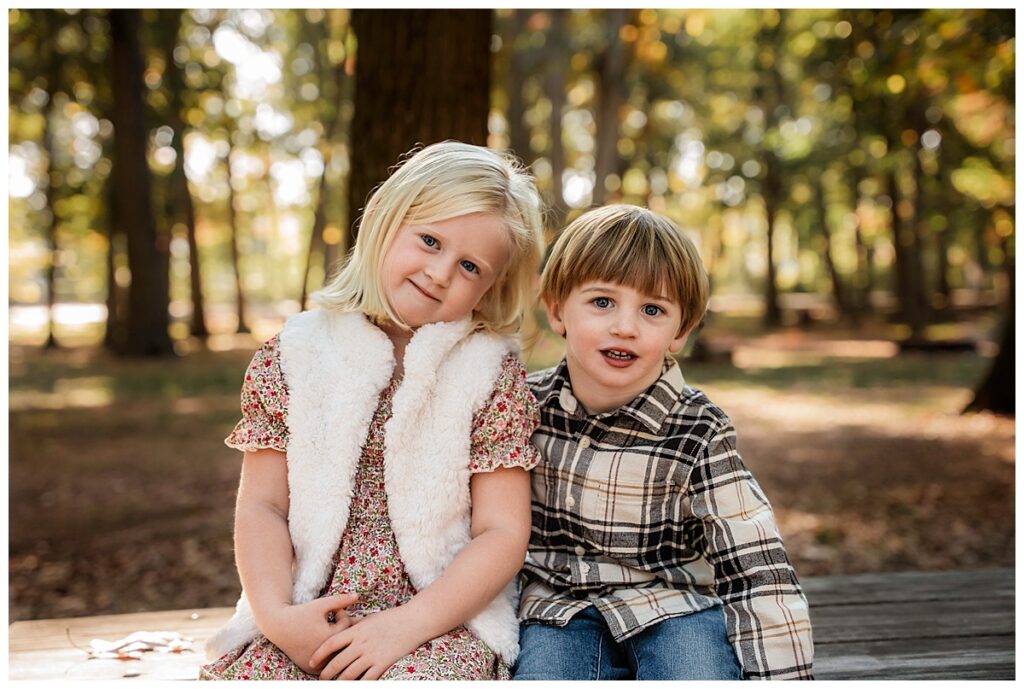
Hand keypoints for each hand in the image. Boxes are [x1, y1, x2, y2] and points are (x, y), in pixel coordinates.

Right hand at [261, 593, 358, 674]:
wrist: (278, 626)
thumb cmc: (300, 613)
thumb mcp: (321, 604)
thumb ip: (340, 600)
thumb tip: (357, 596)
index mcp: (328, 638)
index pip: (347, 626)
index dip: (342, 614)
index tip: (334, 608)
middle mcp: (323, 655)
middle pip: (344, 641)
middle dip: (341, 628)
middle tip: (332, 619)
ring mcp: (317, 664)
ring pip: (336, 653)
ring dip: (336, 641)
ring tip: (327, 628)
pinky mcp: (310, 669)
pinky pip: (326, 662)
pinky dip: (328, 652)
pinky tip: (321, 640)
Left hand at [311, 606, 425, 679]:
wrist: (414, 620)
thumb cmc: (393, 618)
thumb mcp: (370, 618)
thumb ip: (356, 624)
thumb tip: (343, 625)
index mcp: (356, 631)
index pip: (331, 644)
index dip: (318, 654)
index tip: (311, 662)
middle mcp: (361, 643)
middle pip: (337, 662)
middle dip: (326, 674)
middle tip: (320, 680)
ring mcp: (372, 654)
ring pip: (349, 674)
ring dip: (340, 683)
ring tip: (335, 686)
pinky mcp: (383, 663)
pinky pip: (367, 680)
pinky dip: (359, 685)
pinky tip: (356, 687)